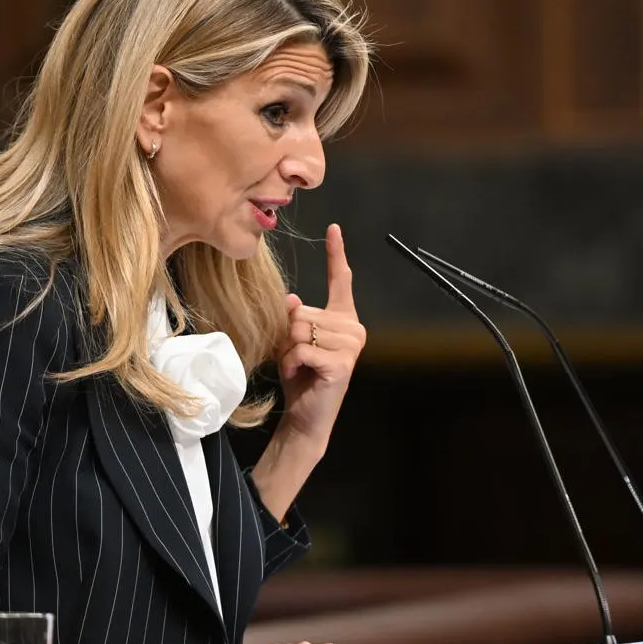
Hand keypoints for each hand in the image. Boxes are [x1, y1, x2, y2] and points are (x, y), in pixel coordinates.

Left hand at [277, 223, 366, 449]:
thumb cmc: (301, 376)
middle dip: (289, 335)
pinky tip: (301, 373)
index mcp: (343, 318)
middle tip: (296, 356)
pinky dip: (293, 362)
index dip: (336, 253)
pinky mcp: (343, 363)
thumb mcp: (292, 340)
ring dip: (289, 351)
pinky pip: (303, 350)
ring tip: (299, 366)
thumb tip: (290, 300)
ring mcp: (351, 346)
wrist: (306, 414)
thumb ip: (294, 318)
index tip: (333, 228)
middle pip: (304, 312)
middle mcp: (353, 328)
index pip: (340, 280)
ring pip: (301, 330)